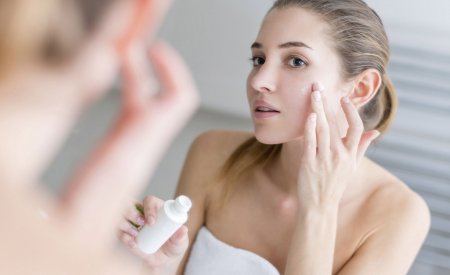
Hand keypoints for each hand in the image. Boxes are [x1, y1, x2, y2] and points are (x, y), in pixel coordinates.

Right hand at [119, 196, 188, 273]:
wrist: (165, 261)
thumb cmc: (174, 246)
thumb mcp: (180, 242)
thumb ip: (181, 237)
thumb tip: (183, 230)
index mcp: (158, 210)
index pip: (150, 201)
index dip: (149, 208)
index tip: (151, 222)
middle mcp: (143, 215)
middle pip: (131, 204)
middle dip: (132, 213)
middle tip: (140, 226)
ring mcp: (133, 225)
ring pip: (122, 217)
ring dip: (125, 225)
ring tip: (135, 236)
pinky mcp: (127, 236)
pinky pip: (120, 233)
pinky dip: (124, 238)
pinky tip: (132, 244)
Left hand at [297, 83, 379, 208]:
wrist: (319, 206)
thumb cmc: (335, 184)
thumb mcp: (352, 166)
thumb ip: (361, 147)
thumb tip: (375, 132)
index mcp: (350, 155)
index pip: (356, 128)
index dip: (351, 111)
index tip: (343, 98)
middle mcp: (339, 156)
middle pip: (335, 124)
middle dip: (327, 103)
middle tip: (319, 85)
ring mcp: (324, 159)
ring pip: (322, 129)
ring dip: (317, 109)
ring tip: (313, 93)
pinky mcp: (309, 164)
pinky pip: (309, 142)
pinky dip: (309, 128)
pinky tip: (308, 115)